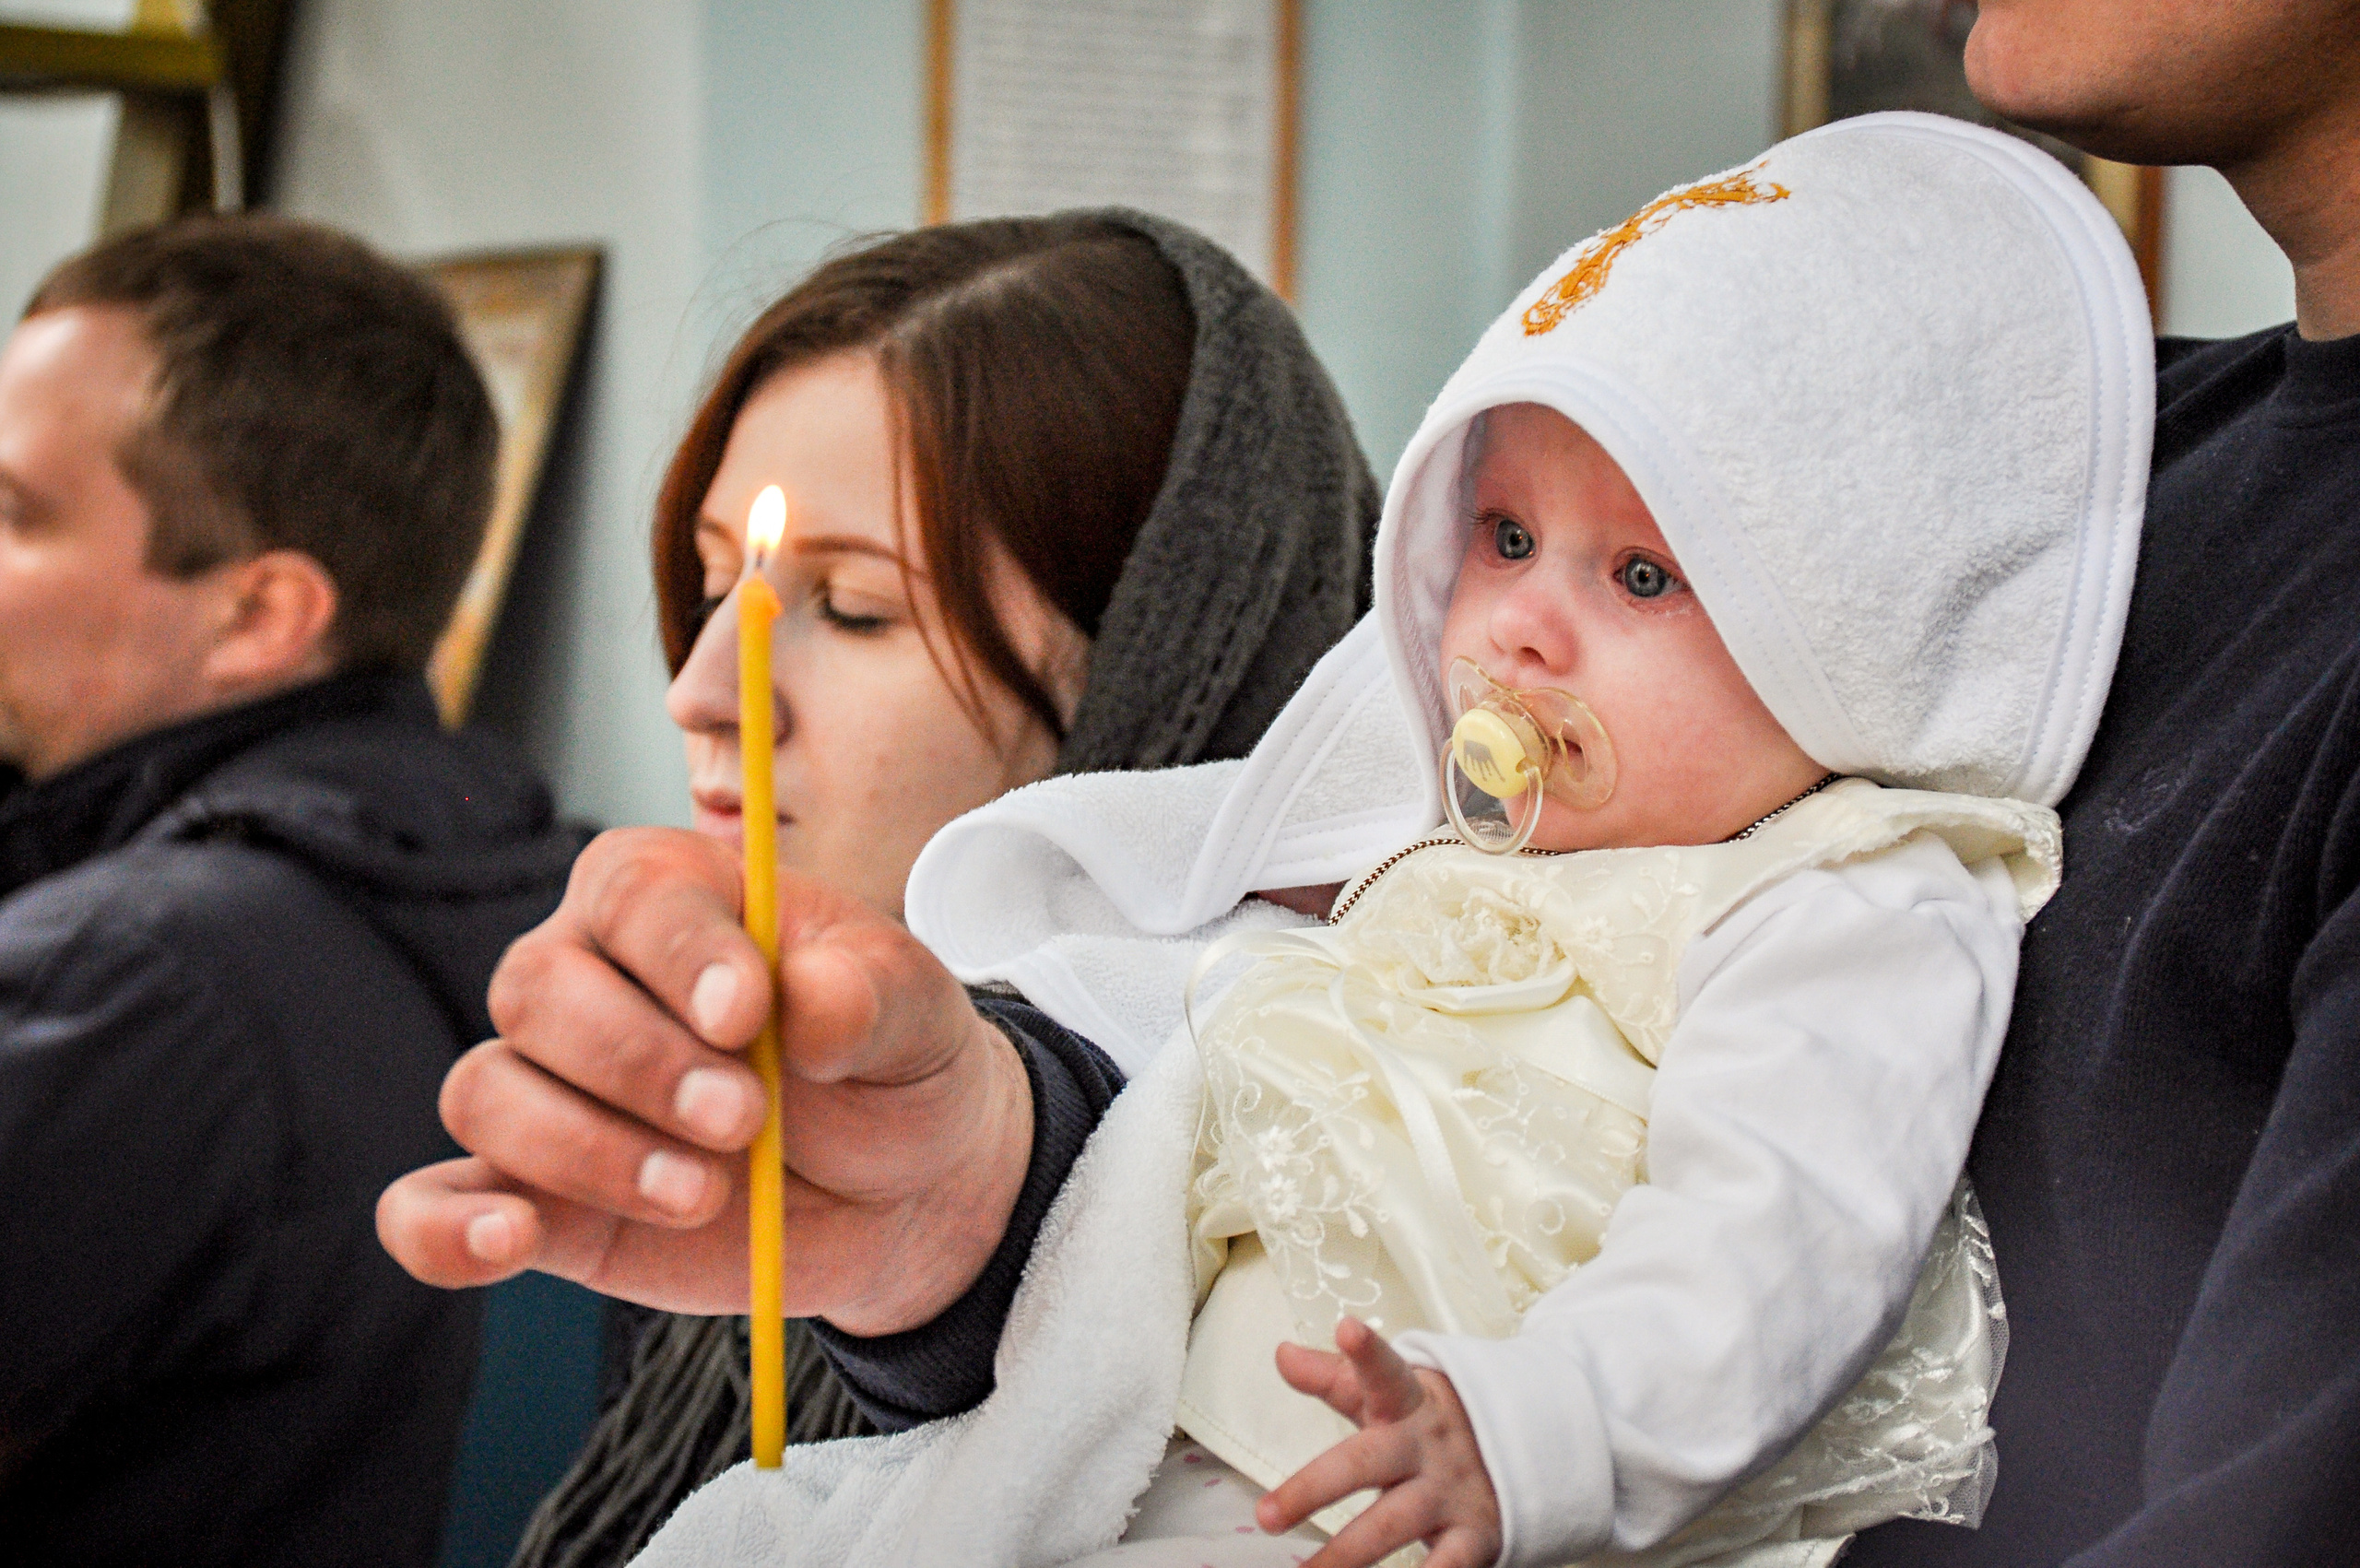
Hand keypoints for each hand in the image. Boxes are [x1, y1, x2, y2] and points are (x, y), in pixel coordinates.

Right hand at [375, 826, 1032, 1333]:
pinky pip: (428, 1205)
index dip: (679, 952)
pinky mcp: (532, 1194)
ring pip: (487, 1093)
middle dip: (640, 1064)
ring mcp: (548, 1089)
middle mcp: (584, 975)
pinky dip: (444, 1228)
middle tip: (746, 1120)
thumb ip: (869, 993)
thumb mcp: (918, 1011)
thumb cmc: (891, 1062)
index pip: (631, 895)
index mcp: (672, 897)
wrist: (903, 1183)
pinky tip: (508, 1241)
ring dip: (587, 1151)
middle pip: (538, 991)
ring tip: (705, 1191)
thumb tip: (804, 1001)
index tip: (749, 1014)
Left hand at [1258, 1317, 1503, 1567]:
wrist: (1531, 1453)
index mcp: (1408, 1402)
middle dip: (1314, 1489)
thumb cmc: (1432, 1423)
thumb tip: (1281, 1353)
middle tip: (1266, 1517)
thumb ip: (1335, 1377)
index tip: (1347, 1329)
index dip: (1366, 1353)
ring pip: (1392, 1525)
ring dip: (1345, 1557)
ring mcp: (1450, 1493)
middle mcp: (1427, 1446)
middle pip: (1366, 1462)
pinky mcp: (1473, 1537)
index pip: (1384, 1372)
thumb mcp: (1393, 1394)